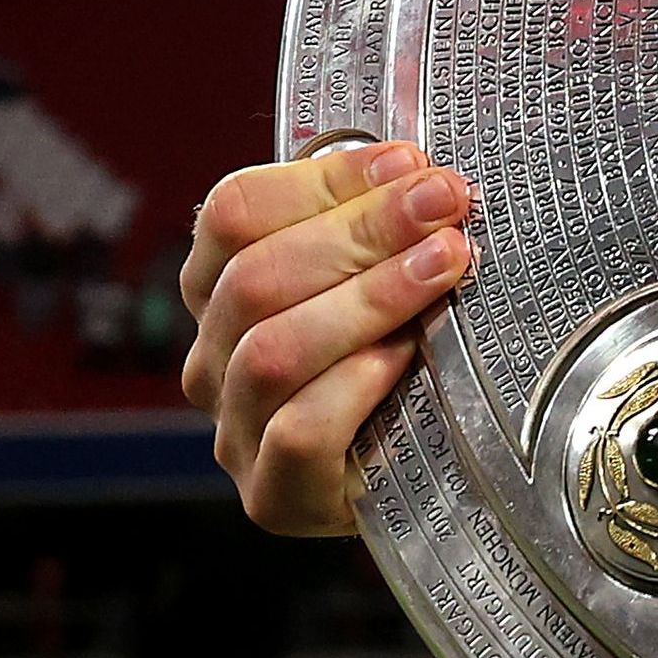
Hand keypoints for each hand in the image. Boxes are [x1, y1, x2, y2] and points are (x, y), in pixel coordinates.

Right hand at [177, 139, 477, 535]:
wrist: (414, 480)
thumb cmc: (399, 364)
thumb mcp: (380, 282)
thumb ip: (379, 230)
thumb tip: (424, 177)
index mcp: (222, 291)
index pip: (235, 215)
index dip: (321, 180)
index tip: (407, 163)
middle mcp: (214, 358)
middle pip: (257, 276)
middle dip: (363, 229)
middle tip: (442, 203)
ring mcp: (237, 431)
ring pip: (273, 351)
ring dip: (369, 298)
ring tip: (444, 265)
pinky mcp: (275, 494)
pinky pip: (298, 432)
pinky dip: (355, 386)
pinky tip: (405, 358)